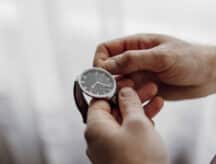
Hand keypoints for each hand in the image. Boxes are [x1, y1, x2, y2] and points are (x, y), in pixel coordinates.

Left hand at [85, 87, 167, 163]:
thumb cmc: (139, 162)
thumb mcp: (138, 124)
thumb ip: (130, 103)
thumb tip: (125, 91)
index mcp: (95, 127)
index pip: (99, 100)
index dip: (113, 89)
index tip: (127, 83)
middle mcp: (99, 137)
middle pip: (113, 110)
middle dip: (131, 98)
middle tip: (147, 89)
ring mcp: (109, 147)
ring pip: (123, 121)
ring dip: (139, 110)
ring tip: (156, 99)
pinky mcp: (120, 154)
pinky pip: (127, 134)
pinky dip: (139, 124)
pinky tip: (153, 115)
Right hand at [94, 34, 215, 99]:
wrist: (207, 75)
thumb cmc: (189, 59)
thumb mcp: (161, 56)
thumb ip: (133, 59)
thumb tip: (105, 66)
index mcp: (134, 45)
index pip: (105, 50)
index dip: (99, 62)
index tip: (103, 75)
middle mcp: (132, 61)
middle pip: (108, 71)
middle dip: (111, 81)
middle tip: (126, 86)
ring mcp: (137, 76)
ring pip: (118, 86)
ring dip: (126, 92)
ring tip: (145, 90)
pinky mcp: (143, 90)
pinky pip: (130, 97)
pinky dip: (135, 100)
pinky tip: (153, 98)